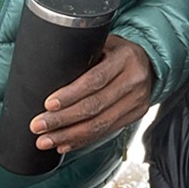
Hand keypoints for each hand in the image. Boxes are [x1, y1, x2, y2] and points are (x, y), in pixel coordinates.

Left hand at [29, 35, 153, 153]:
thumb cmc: (118, 52)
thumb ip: (85, 55)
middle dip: (63, 119)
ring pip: (100, 124)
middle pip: (95, 105)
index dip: (71, 94)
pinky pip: (107, 131)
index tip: (48, 104)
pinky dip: (83, 140)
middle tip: (38, 126)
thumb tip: (50, 73)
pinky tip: (65, 144)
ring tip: (46, 140)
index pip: (96, 79)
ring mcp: (138, 98)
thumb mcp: (105, 44)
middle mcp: (135, 79)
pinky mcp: (137, 113)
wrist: (150, 60)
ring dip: (69, 135)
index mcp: (126, 57)